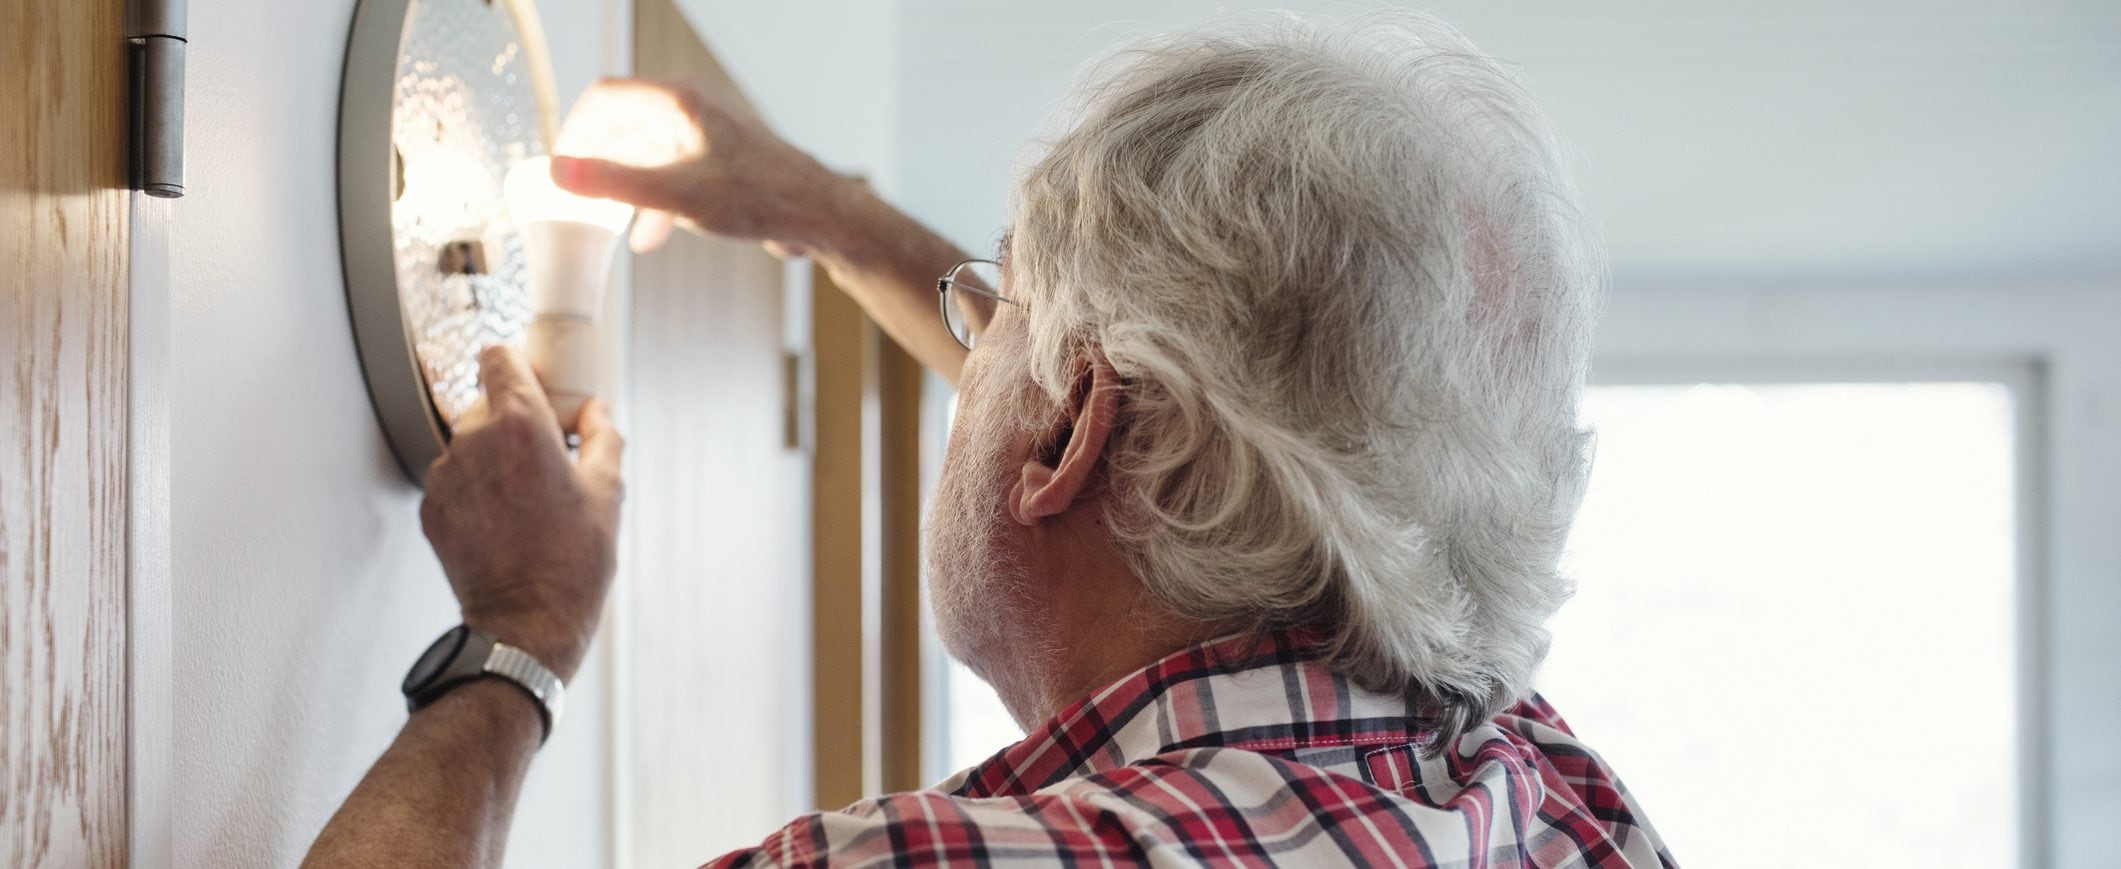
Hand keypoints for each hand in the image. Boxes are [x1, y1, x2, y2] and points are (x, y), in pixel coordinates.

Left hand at [419, 345, 625, 681]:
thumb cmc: (571, 562)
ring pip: (470, 443)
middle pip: (487, 402)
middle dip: (515, 420)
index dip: (520, 366)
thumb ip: (602, 437)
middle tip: (545, 455)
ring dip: (494, 456)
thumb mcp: (607, 492)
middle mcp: (472, 440)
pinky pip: (455, 479)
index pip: (498, 355)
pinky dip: (477, 489)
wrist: (527, 624)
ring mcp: (445, 475)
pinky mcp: (431, 508)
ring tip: (526, 498)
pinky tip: (505, 521)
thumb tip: (595, 413)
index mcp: (519, 424)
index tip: (539, 386)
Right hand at [548, 77, 854, 257]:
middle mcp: (691, 109)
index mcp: (678, 101)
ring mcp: (706, 134)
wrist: (819, 215)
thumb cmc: (759, 197)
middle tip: (576, 197)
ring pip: (647, 153)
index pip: (605, 98)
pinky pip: (672, 173)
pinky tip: (647, 237)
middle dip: (598, 163)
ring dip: (625, 187)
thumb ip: (615, 184)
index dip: (575, 132)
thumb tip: (560, 173)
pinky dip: (654, 201)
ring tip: (606, 221)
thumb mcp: (676, 195)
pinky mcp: (720, 162)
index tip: (560, 169)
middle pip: (623, 125)